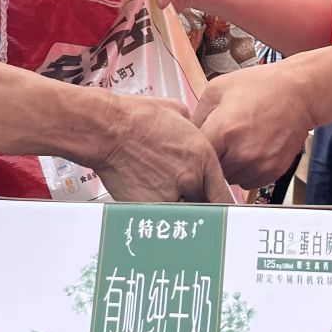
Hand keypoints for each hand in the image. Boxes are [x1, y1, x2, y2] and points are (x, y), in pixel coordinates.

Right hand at [92, 98, 231, 202]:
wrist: (108, 129)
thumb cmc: (136, 118)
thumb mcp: (179, 113)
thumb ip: (194, 130)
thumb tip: (195, 133)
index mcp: (203, 157)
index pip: (223, 194)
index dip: (222, 204)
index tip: (219, 208)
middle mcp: (191, 179)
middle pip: (205, 207)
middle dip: (197, 204)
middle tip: (186, 199)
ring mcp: (170, 195)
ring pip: (182, 214)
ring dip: (177, 209)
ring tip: (162, 196)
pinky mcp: (149, 206)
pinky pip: (161, 217)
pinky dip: (158, 213)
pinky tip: (148, 199)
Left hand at [196, 65, 316, 189]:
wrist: (299, 93)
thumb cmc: (259, 87)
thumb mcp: (218, 88)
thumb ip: (196, 114)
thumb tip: (187, 134)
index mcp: (223, 131)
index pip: (196, 156)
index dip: (194, 150)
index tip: (195, 144)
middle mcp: (241, 153)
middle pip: (211, 171)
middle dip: (211, 158)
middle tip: (219, 141)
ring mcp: (259, 165)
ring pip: (229, 179)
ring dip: (228, 167)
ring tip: (236, 145)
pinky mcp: (272, 172)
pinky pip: (247, 182)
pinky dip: (245, 171)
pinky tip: (250, 151)